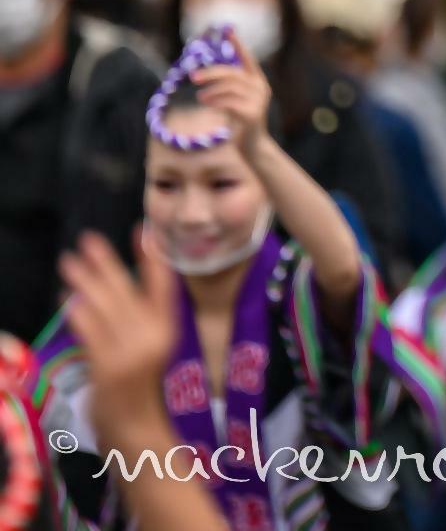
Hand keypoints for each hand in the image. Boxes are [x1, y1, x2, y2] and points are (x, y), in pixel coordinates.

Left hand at [57, 230, 177, 430]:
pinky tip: (66, 299)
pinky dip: (76, 312)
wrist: (135, 425)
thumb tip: (114, 284)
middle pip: (126, 290)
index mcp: (167, 329)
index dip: (152, 257)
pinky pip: (89, 330)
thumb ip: (140, 318)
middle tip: (88, 240)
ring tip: (68, 262)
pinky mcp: (106, 364)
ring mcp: (129, 350)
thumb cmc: (139, 384)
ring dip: (83, 282)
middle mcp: (152, 335)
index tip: (141, 231)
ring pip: (103, 306)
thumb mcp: (150, 347)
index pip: (163, 285)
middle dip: (105, 263)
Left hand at [191, 33, 273, 160]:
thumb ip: (228, 84)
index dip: (237, 44)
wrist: (252, 146)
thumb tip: (206, 69)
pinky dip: (216, 100)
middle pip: (232, 73)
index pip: (247, 58)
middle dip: (211, 72)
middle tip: (193, 76)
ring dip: (211, 89)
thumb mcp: (235, 98)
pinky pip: (230, 102)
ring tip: (200, 95)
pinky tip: (206, 101)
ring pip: (230, 87)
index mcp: (257, 80)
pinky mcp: (252, 113)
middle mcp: (260, 88)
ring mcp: (258, 100)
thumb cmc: (240, 120)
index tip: (227, 31)